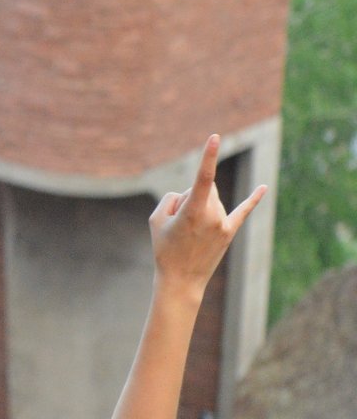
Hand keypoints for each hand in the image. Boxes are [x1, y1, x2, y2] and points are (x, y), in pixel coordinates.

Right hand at [150, 135, 266, 294]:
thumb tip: (191, 194)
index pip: (203, 178)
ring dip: (198, 208)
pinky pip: (243, 210)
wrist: (181, 281)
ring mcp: (224, 223)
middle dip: (189, 198)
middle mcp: (213, 215)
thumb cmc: (164, 249)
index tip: (216, 137)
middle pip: (203, 188)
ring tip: (189, 233)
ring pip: (212, 199)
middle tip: (178, 225)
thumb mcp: (156, 220)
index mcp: (194, 211)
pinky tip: (263, 188)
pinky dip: (254, 198)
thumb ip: (172, 199)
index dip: (209, 156)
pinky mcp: (230, 231)